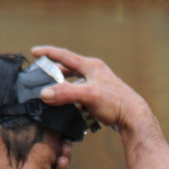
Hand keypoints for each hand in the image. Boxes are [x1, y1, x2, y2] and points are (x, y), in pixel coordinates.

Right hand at [31, 46, 152, 131]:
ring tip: (52, 91)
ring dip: (63, 85)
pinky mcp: (102, 96)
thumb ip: (66, 93)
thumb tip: (45, 94)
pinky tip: (69, 106)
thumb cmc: (115, 103)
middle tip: (41, 72)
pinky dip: (73, 97)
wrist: (134, 117)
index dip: (48, 53)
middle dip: (55, 70)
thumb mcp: (88, 96)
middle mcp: (95, 72)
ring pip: (76, 81)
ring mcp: (99, 84)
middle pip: (70, 67)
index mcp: (91, 66)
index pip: (65, 56)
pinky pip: (82, 94)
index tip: (34, 51)